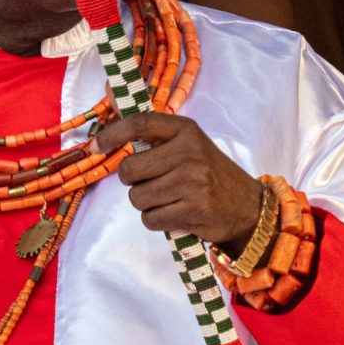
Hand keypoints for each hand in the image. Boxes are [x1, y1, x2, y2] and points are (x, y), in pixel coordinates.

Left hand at [91, 113, 263, 246]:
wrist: (248, 206)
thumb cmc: (209, 174)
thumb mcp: (189, 146)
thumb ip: (156, 140)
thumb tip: (106, 136)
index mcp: (185, 131)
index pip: (140, 124)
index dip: (112, 134)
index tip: (96, 146)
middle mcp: (189, 152)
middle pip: (129, 169)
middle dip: (132, 181)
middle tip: (150, 182)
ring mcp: (192, 182)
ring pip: (137, 198)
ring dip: (146, 203)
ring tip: (168, 199)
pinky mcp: (193, 209)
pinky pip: (150, 219)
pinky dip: (156, 220)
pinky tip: (174, 214)